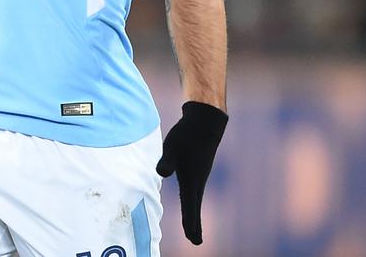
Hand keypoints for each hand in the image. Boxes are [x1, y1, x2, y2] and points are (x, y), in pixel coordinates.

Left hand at [156, 101, 227, 244]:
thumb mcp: (172, 147)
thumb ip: (166, 161)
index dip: (190, 224)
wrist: (204, 122)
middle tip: (195, 241)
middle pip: (194, 207)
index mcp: (191, 180)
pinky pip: (194, 190)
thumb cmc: (187, 135)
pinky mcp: (197, 169)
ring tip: (192, 228)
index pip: (190, 207)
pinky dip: (192, 202)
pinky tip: (189, 202)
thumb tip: (161, 173)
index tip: (193, 240)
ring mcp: (198, 175)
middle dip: (194, 225)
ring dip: (193, 214)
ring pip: (195, 199)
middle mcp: (197, 181)